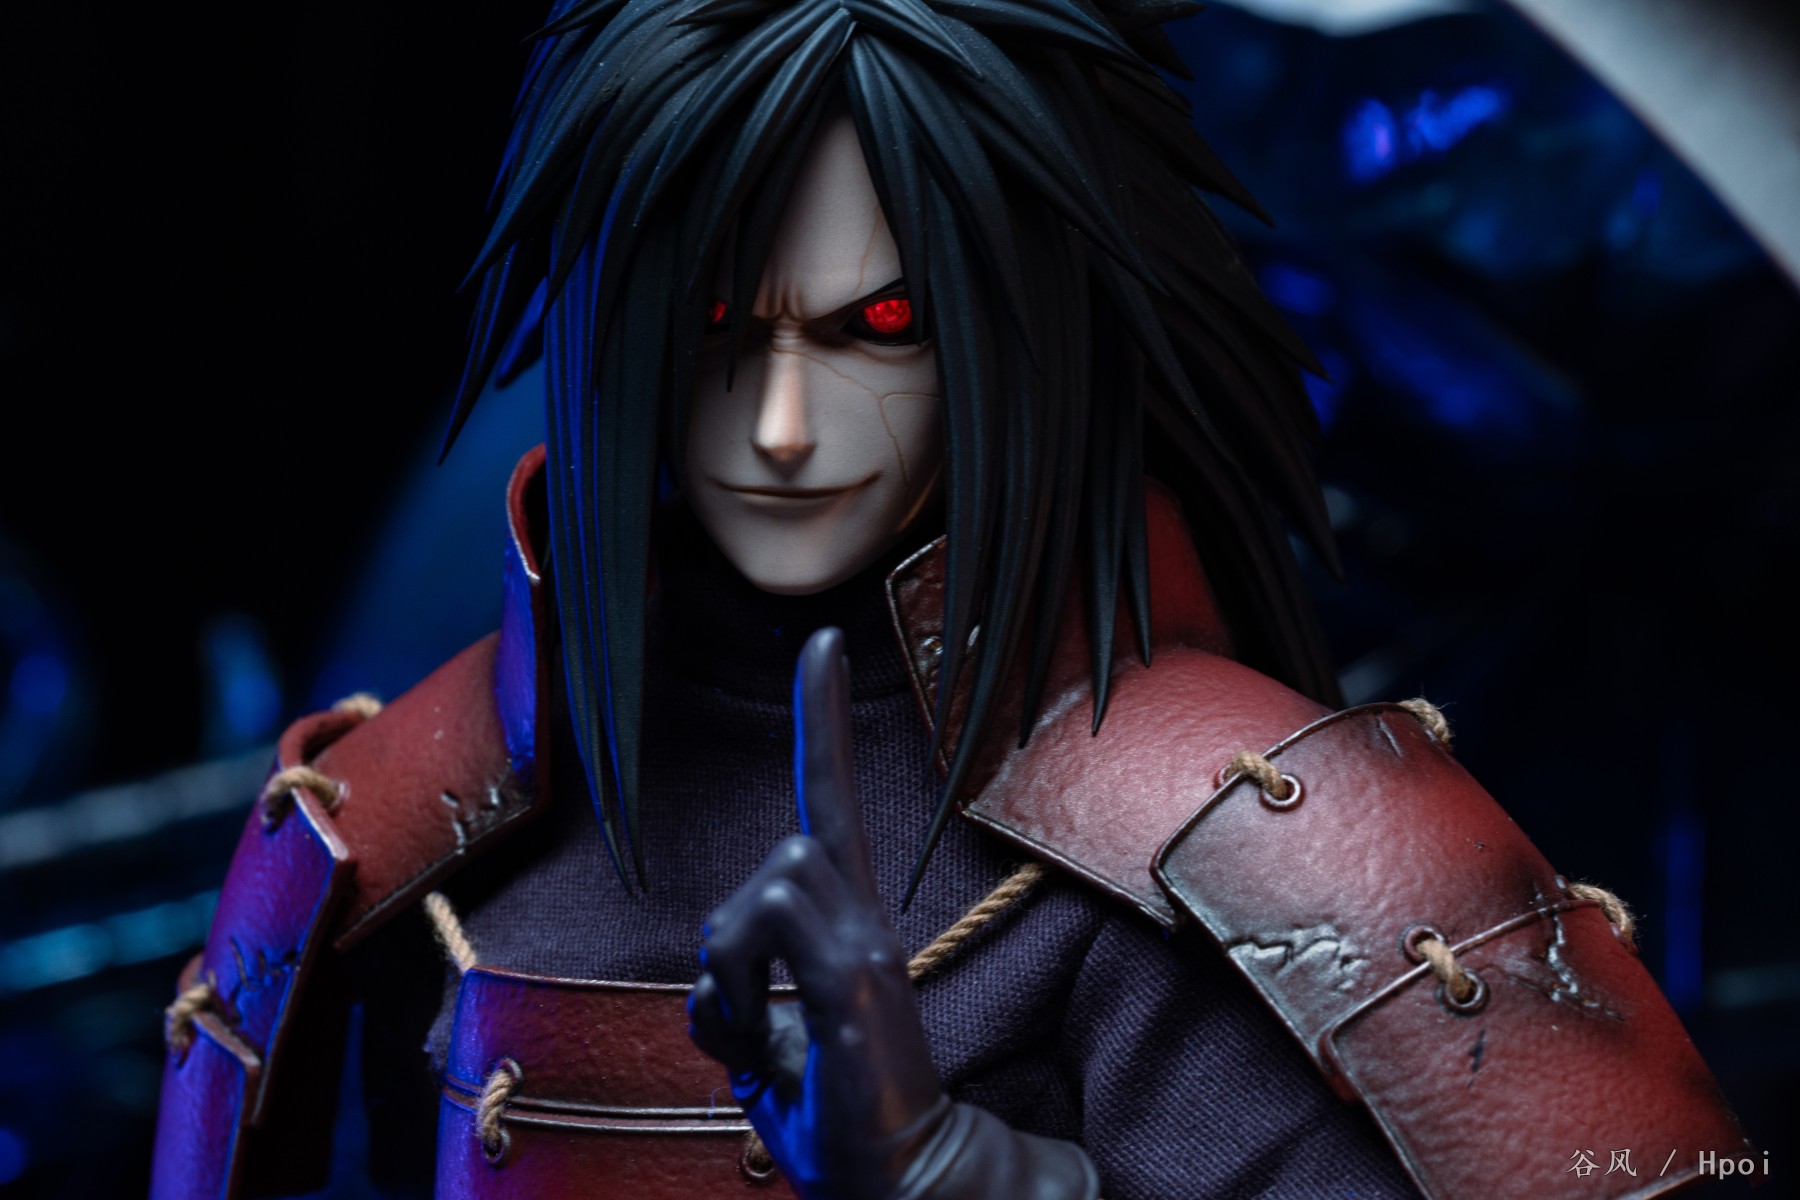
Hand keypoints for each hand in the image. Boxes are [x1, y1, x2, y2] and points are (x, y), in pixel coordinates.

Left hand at [688, 626, 1098, 1199]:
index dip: (822, 722)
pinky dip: (744, 987)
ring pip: (771, 878)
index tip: (822, 641)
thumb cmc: (830, 1116)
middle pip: (781, 851)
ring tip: (763, 1039)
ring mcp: (868, 944)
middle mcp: (863, 920)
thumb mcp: (764, 1045)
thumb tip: (708, 979)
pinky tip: (769, 1041)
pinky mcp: (861, 977)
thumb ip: (738, 995)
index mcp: (844, 925)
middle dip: (733, 941)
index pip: (830, 800)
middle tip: (752, 1025)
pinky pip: (770, 923)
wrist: (891, 1179)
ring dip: (735, 970)